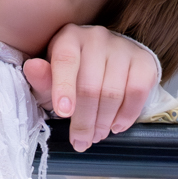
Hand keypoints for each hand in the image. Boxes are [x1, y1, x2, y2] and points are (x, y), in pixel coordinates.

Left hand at [22, 24, 158, 151]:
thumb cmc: (71, 74)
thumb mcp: (50, 79)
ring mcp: (123, 47)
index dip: (64, 88)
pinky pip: (137, 92)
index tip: (63, 113)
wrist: (106, 63)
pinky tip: (116, 126)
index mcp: (68, 38)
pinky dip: (127, 115)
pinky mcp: (144, 61)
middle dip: (84, 120)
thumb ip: (41, 79)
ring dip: (103, 122)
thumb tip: (33, 67)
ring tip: (96, 136)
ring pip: (113, 93)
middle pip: (90, 86)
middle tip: (81, 141)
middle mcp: (97, 37)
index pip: (65, 61)